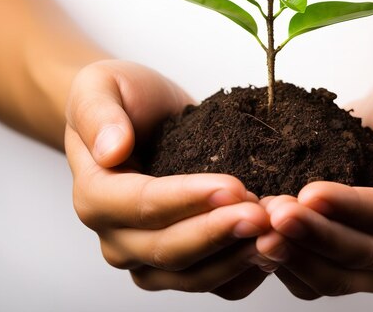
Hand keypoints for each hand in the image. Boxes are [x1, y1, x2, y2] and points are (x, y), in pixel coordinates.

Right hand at [65, 60, 269, 298]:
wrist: (140, 116)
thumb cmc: (122, 99)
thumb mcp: (101, 88)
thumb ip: (99, 115)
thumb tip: (111, 150)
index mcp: (96, 195)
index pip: (142, 206)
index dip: (188, 199)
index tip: (233, 185)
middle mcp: (118, 237)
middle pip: (168, 250)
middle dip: (219, 233)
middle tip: (263, 214)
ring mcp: (148, 257)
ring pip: (193, 277)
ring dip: (237, 258)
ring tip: (277, 232)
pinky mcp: (182, 264)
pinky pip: (214, 284)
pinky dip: (245, 272)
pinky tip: (275, 249)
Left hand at [256, 81, 372, 298]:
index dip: (347, 208)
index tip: (309, 192)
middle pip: (357, 254)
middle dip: (313, 235)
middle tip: (274, 213)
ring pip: (333, 277)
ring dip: (294, 255)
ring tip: (258, 230)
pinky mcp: (345, 265)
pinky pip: (313, 280)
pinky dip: (285, 265)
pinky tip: (256, 241)